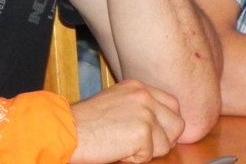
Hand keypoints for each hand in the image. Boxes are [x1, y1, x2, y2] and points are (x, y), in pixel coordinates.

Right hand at [69, 80, 184, 163]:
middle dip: (164, 140)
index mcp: (138, 87)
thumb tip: (161, 125)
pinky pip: (150, 156)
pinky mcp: (143, 133)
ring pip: (166, 143)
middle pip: (177, 124)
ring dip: (148, 151)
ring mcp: (145, 113)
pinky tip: (118, 150)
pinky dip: (134, 159)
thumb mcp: (117, 102)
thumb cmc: (86, 122)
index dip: (167, 124)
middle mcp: (145, 96)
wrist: (68, 130)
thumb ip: (140, 107)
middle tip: (141, 146)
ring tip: (123, 145)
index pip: (172, 104)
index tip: (155, 134)